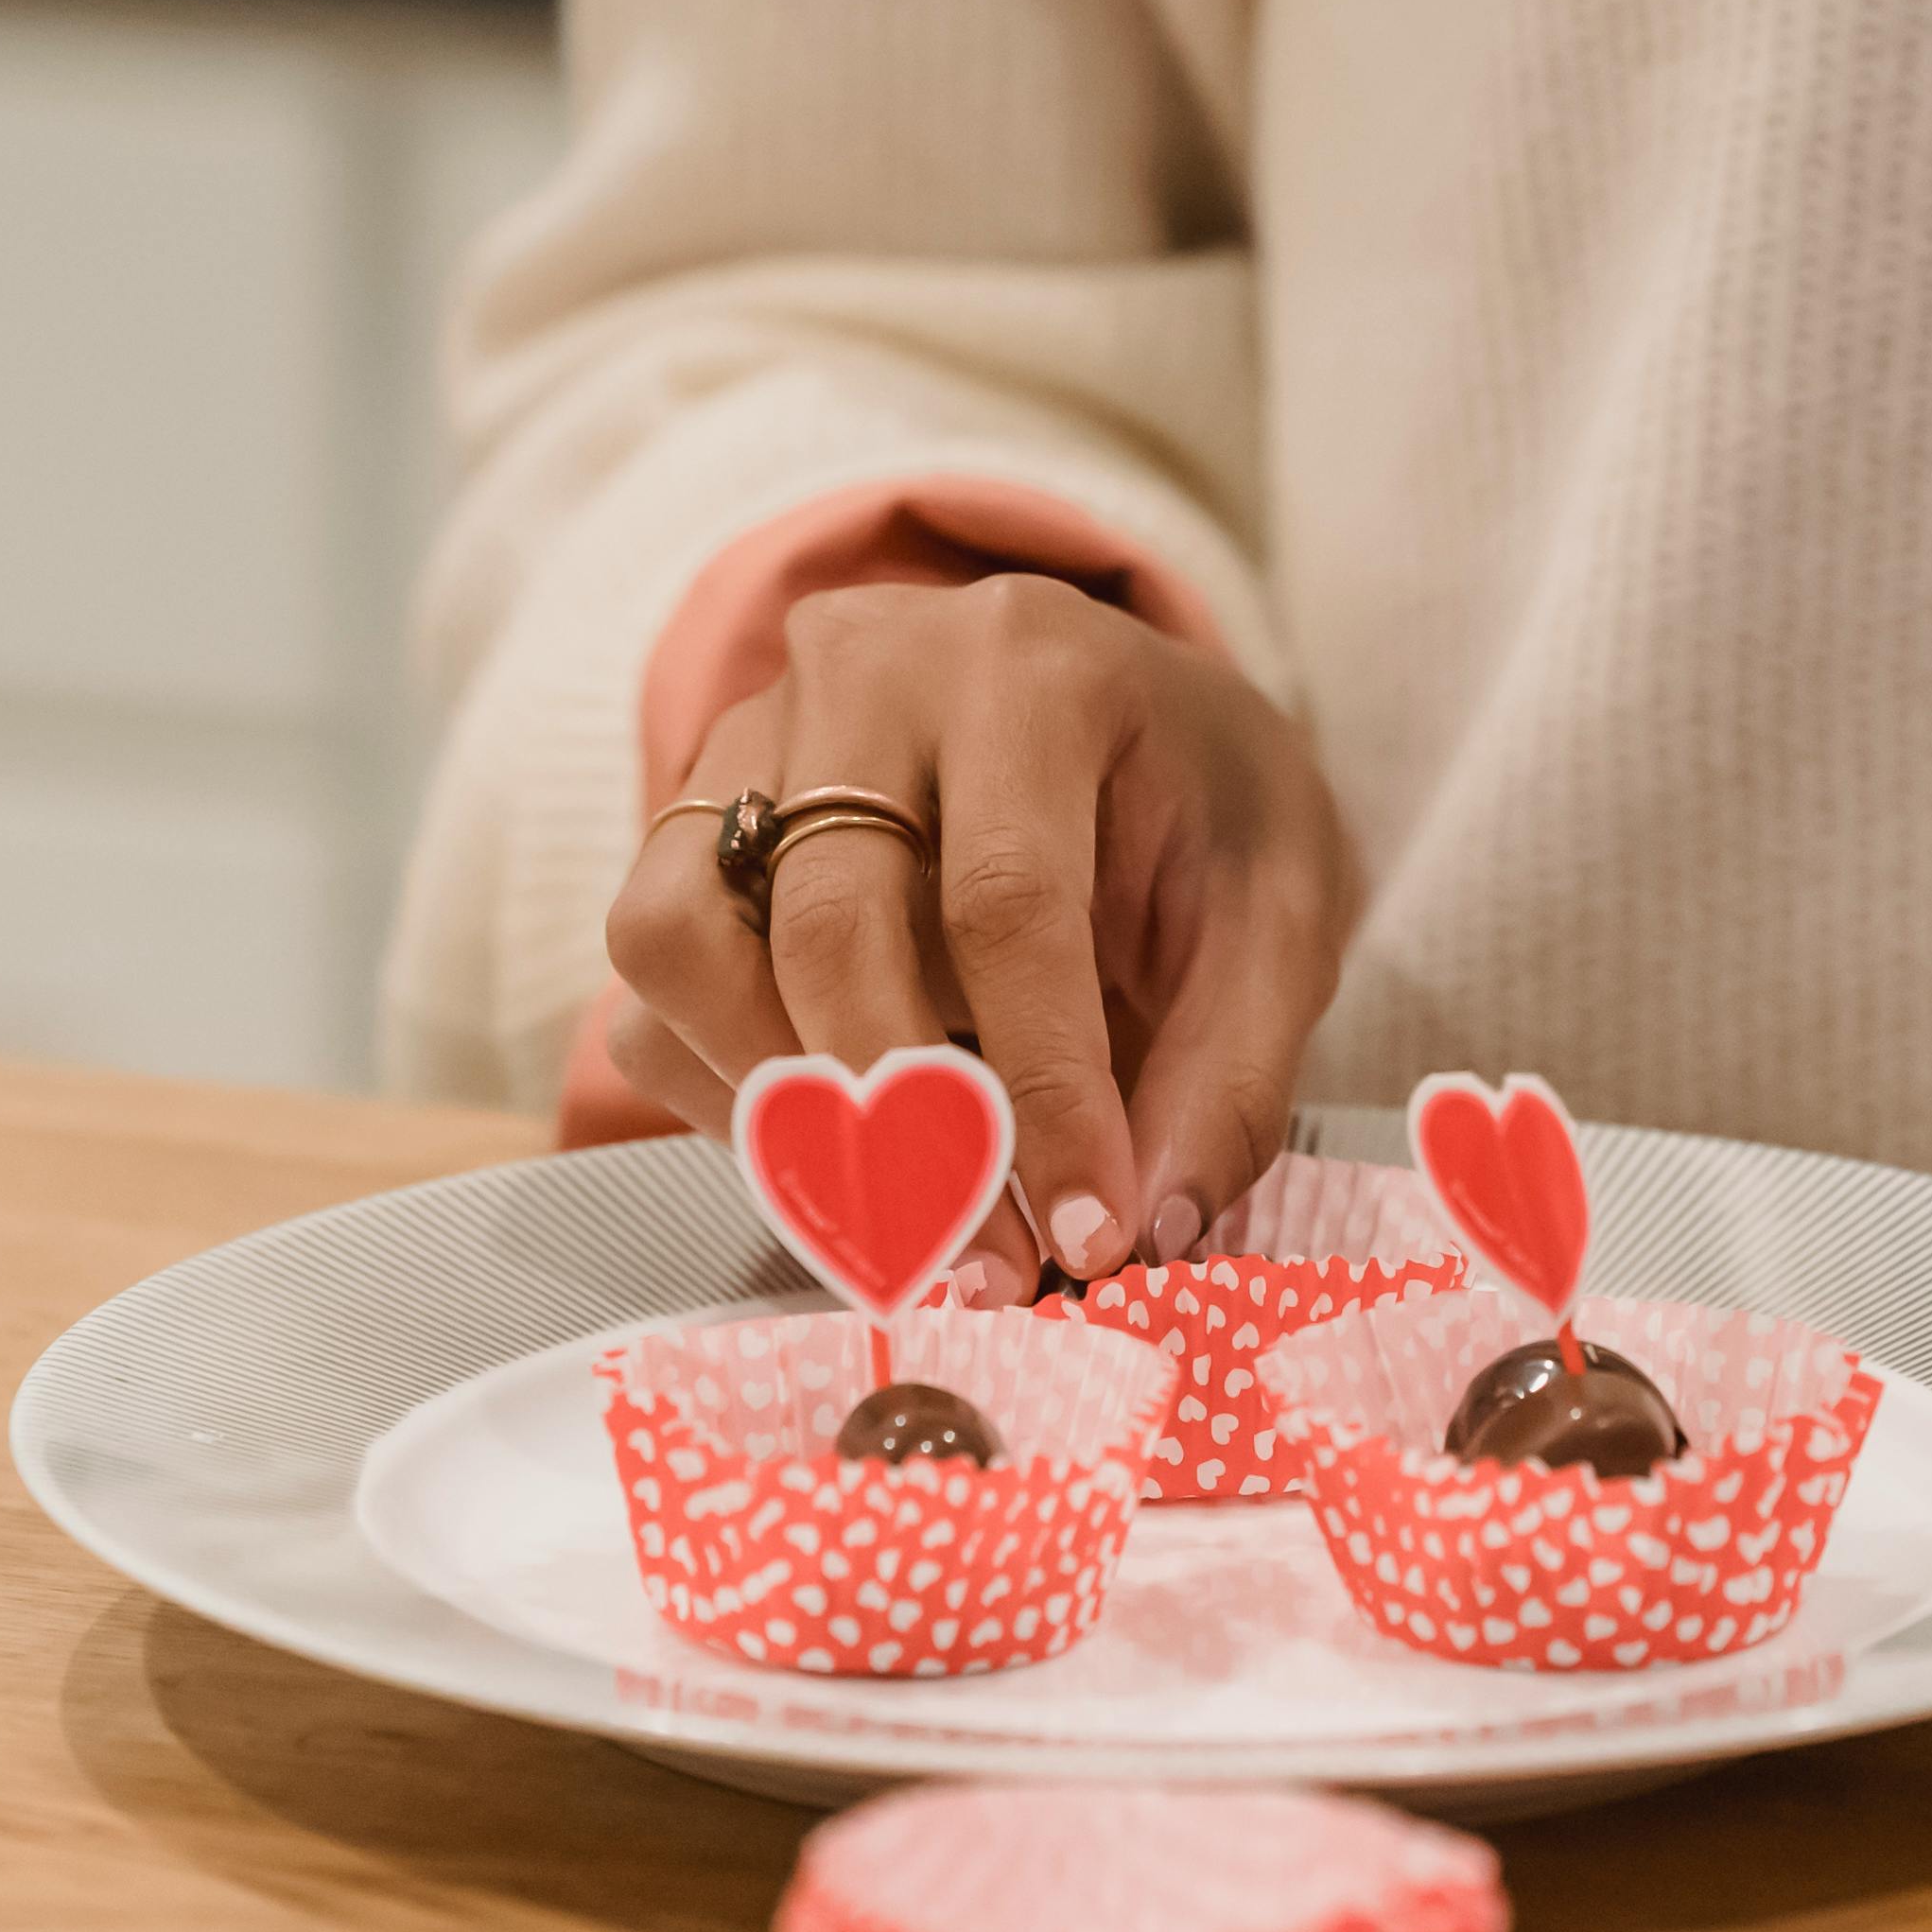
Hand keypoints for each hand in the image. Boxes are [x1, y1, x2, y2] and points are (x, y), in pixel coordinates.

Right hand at [597, 576, 1356, 1285]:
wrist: (1129, 718)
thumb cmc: (1202, 806)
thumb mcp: (1282, 912)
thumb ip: (1232, 1069)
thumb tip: (1151, 1224)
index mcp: (1030, 665)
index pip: (1003, 900)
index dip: (1040, 1090)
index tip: (1087, 1233)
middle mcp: (864, 670)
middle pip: (828, 929)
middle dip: (911, 1135)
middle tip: (992, 1266)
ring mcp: (751, 735)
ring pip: (683, 943)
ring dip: (787, 1111)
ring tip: (906, 1208)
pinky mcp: (686, 812)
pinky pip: (648, 981)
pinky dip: (725, 1093)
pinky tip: (844, 1144)